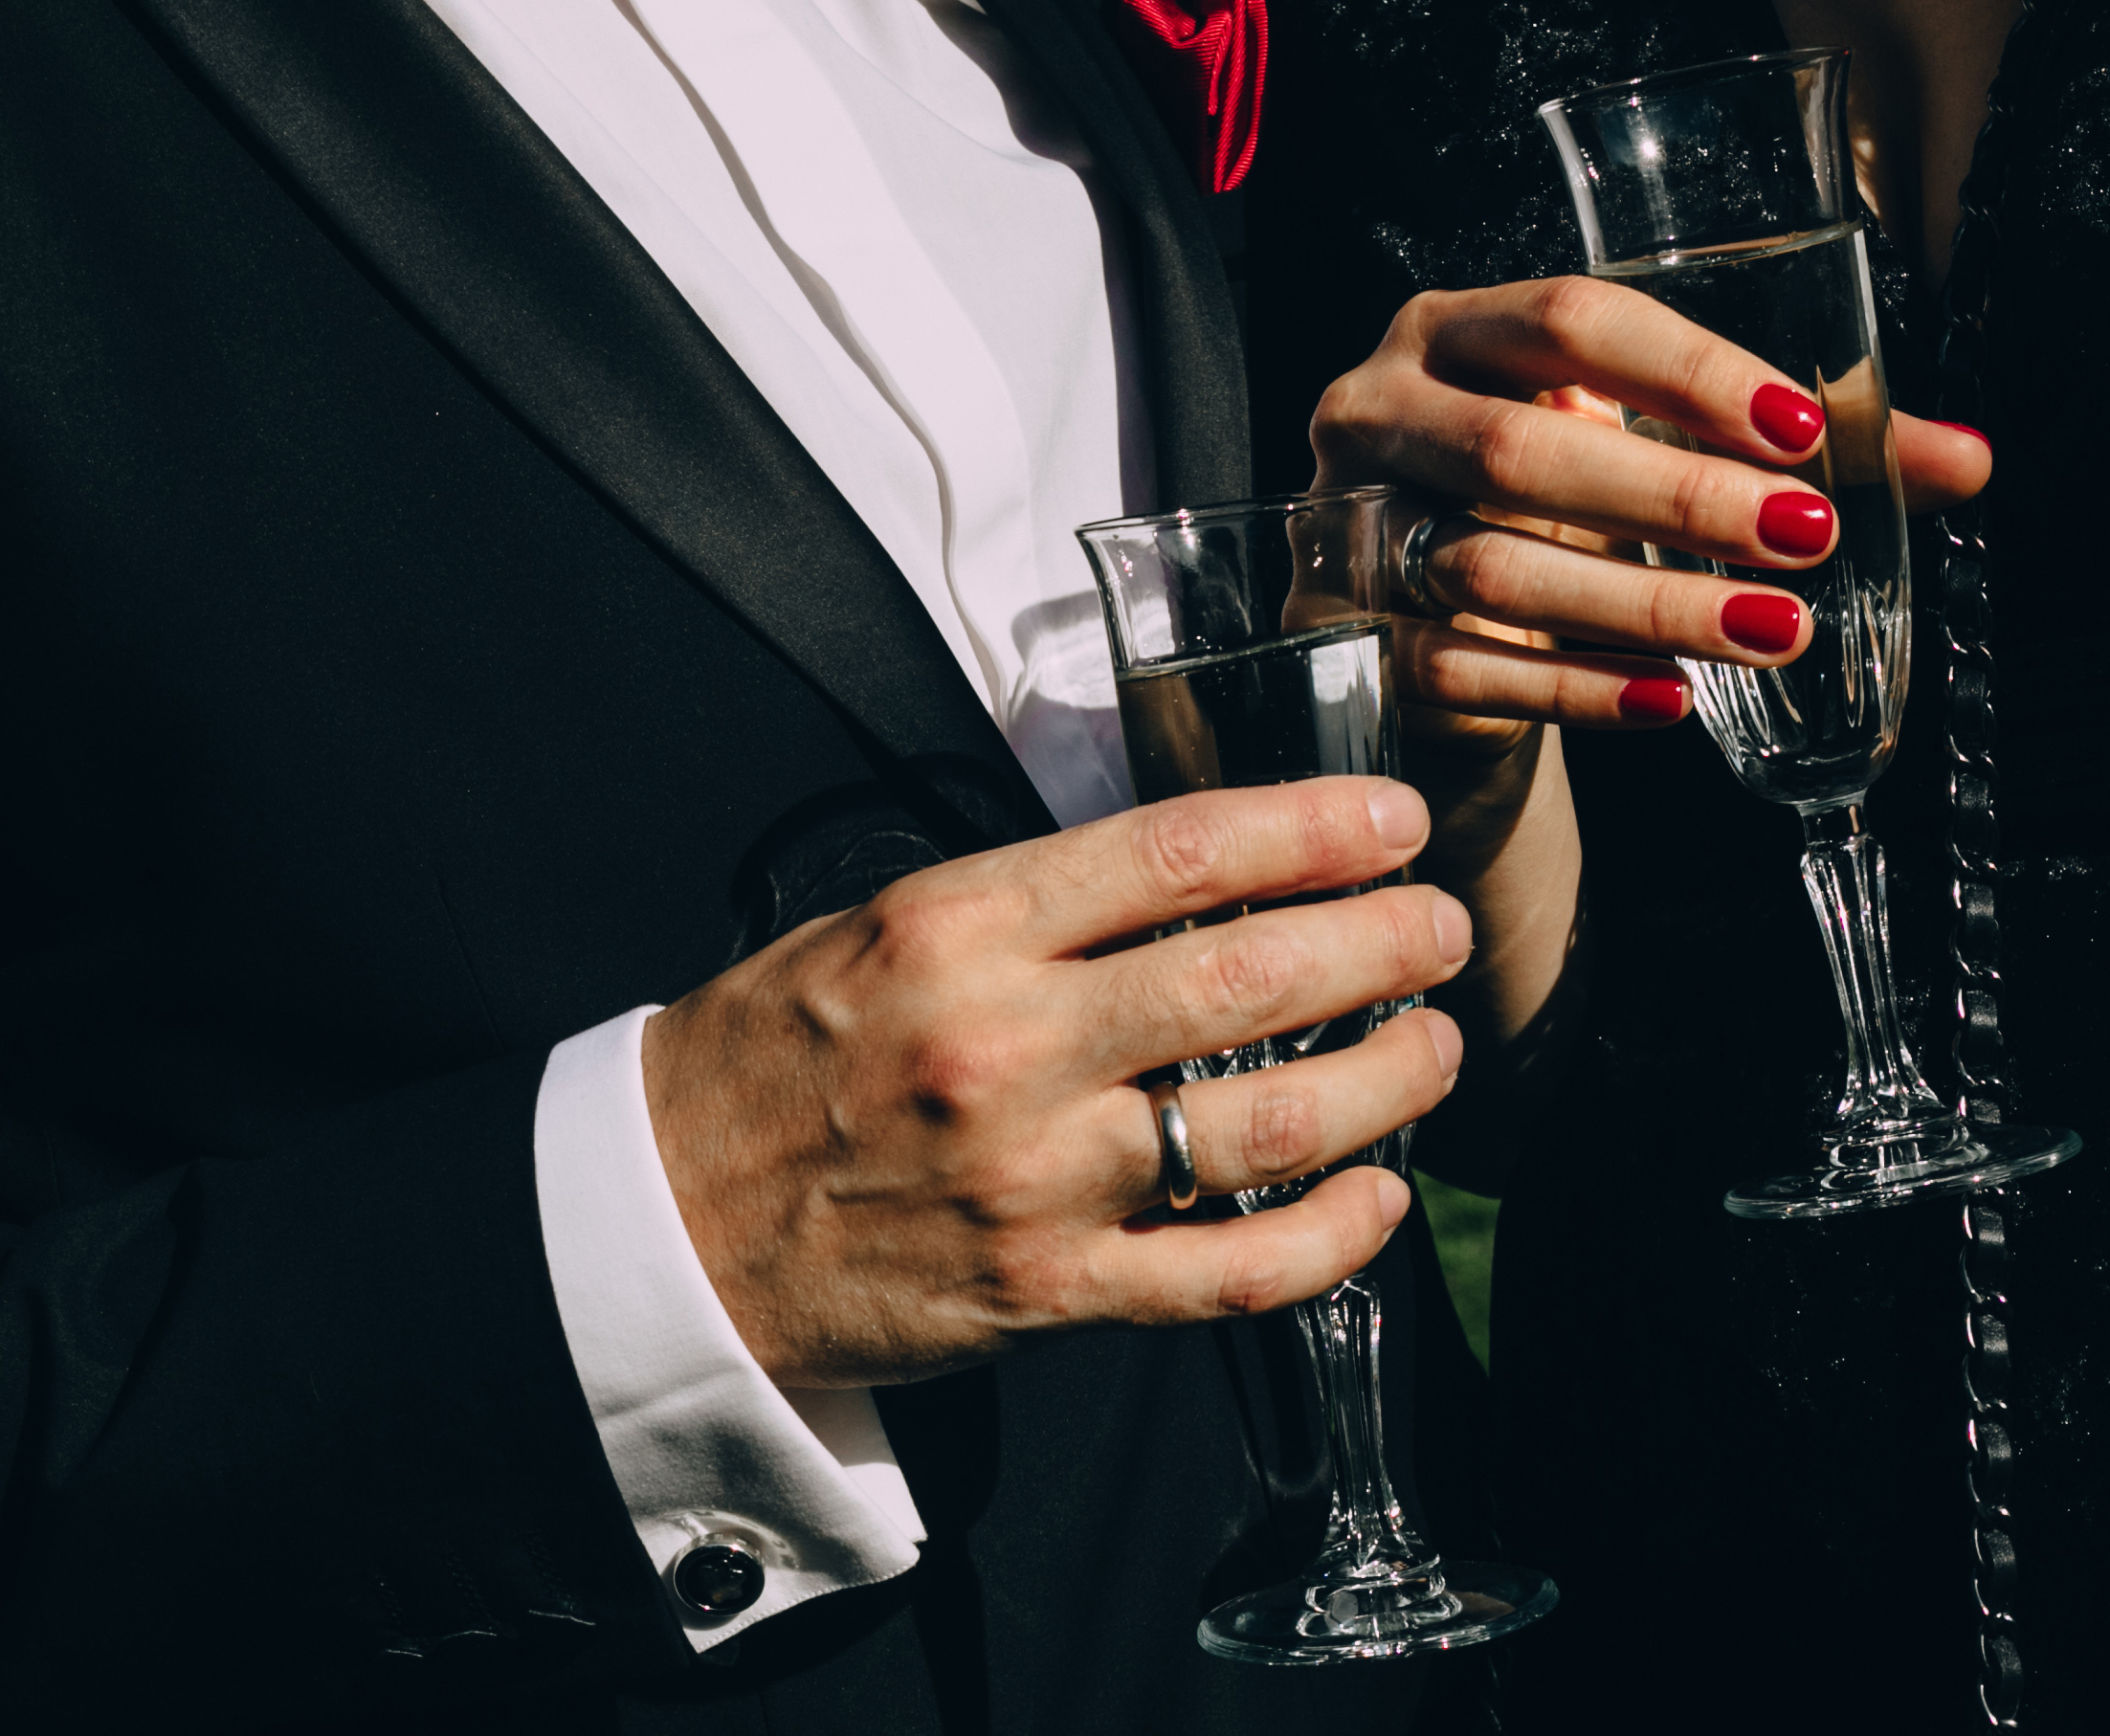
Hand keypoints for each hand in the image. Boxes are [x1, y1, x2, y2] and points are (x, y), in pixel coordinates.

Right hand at [641, 777, 1470, 1388]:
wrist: (667, 1219)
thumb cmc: (781, 1055)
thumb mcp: (887, 925)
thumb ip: (1039, 900)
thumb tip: (1208, 868)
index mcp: (963, 930)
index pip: (1182, 853)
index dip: (1315, 828)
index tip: (1390, 817)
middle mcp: (1008, 1047)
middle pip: (1250, 979)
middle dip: (1383, 942)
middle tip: (1442, 927)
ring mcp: (1036, 1180)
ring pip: (1268, 1125)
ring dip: (1387, 1081)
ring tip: (1438, 1045)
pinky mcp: (1050, 1292)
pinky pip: (1230, 1273)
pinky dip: (1331, 1238)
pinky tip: (1381, 1198)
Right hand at [1310, 275, 1990, 729]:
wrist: (1431, 623)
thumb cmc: (1563, 507)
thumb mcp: (1657, 452)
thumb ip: (1802, 448)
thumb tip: (1971, 463)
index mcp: (1456, 328)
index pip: (1573, 319)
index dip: (1690, 372)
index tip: (1806, 431)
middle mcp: (1380, 410)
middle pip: (1519, 446)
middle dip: (1677, 496)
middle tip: (1807, 538)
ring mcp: (1349, 527)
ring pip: (1490, 565)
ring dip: (1646, 604)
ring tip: (1771, 629)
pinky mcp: (1350, 636)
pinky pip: (1462, 667)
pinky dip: (1576, 688)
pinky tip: (1673, 702)